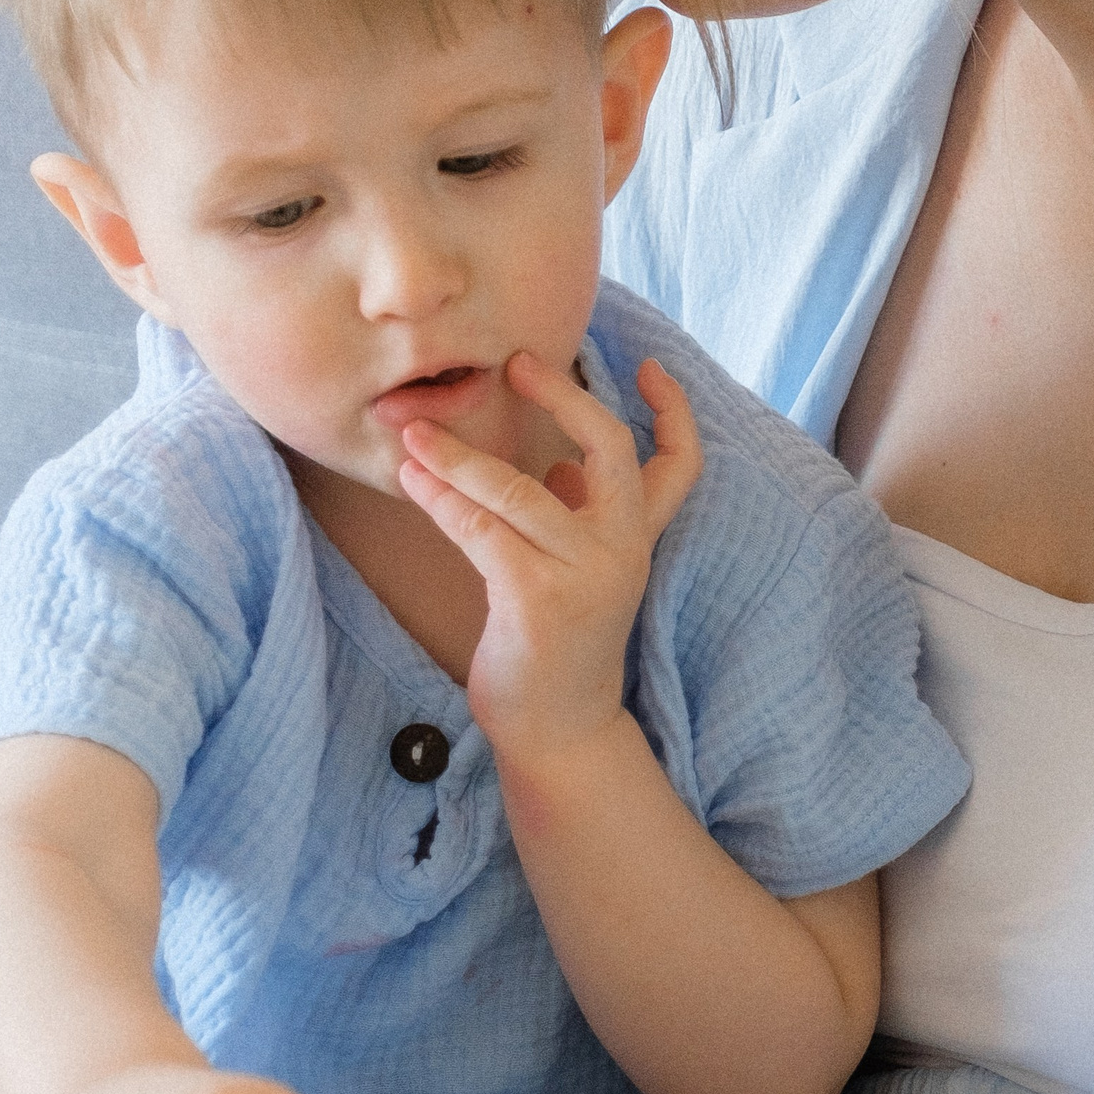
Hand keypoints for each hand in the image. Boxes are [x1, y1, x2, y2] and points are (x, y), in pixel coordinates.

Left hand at [397, 352, 701, 768]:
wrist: (560, 731)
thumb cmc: (558, 647)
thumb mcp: (580, 573)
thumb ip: (578, 518)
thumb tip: (557, 463)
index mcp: (638, 539)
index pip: (681, 465)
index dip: (675, 413)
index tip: (651, 368)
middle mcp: (623, 550)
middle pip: (609, 448)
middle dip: (563, 396)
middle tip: (515, 363)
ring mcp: (584, 574)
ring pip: (519, 491)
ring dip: (458, 457)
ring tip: (412, 432)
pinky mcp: (537, 600)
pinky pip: (481, 531)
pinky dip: (442, 500)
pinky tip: (413, 482)